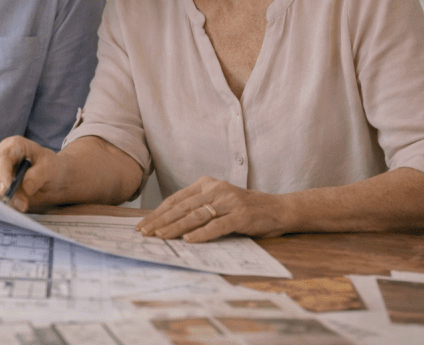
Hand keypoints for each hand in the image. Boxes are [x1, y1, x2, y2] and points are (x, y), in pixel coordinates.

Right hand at [0, 136, 59, 211]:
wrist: (51, 178)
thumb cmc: (50, 167)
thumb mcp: (50, 167)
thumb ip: (39, 175)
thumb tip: (26, 188)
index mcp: (13, 146)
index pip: (2, 158)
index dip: (2, 174)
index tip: (6, 189)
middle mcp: (1, 158)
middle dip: (5, 191)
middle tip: (22, 205)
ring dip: (6, 200)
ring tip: (23, 206)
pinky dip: (5, 205)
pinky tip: (17, 208)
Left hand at [135, 176, 290, 242]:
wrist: (279, 209)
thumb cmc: (245, 209)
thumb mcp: (219, 201)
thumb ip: (198, 207)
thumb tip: (168, 222)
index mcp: (206, 183)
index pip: (176, 199)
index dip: (158, 212)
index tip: (143, 224)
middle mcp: (216, 189)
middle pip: (182, 207)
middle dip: (161, 221)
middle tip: (144, 232)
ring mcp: (229, 202)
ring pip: (196, 215)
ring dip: (176, 227)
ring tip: (160, 237)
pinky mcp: (241, 215)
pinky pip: (217, 225)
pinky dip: (201, 233)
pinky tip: (188, 240)